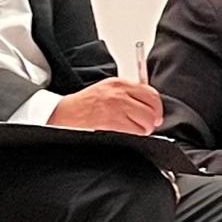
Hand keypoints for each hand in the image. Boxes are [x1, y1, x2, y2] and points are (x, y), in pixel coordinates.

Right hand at [48, 78, 162, 134]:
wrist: (65, 114)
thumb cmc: (84, 105)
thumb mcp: (107, 90)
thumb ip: (128, 93)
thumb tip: (149, 105)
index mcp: (119, 84)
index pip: (151, 94)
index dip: (157, 108)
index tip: (155, 115)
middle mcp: (120, 95)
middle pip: (152, 110)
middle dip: (151, 121)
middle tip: (145, 126)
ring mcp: (117, 109)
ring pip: (146, 124)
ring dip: (142, 131)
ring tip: (131, 131)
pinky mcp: (113, 124)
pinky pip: (135, 133)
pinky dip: (134, 137)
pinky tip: (125, 135)